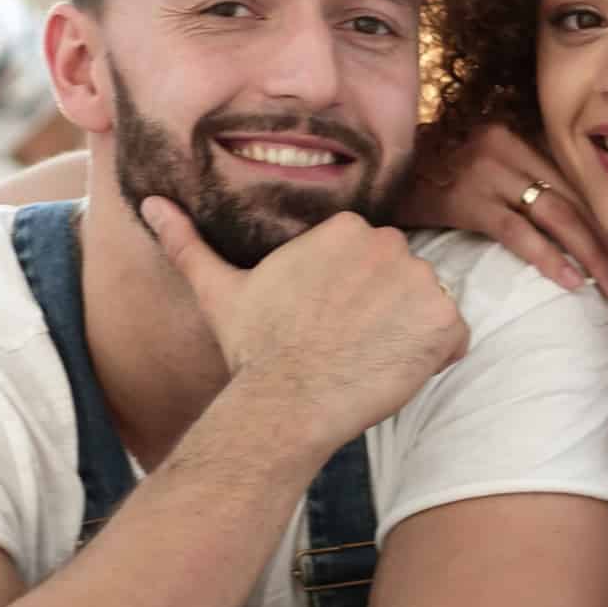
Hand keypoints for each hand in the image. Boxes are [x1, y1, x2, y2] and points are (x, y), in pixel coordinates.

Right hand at [142, 198, 469, 449]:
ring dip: (410, 335)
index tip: (328, 323)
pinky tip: (395, 372)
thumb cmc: (254, 349)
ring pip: (429, 308)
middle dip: (386, 312)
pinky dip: (437, 359)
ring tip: (367, 360)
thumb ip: (188, 242)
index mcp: (346, 228)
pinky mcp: (444, 322)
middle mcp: (389, 244)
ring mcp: (420, 282)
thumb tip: (151, 205)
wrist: (284, 402)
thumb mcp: (219, 289)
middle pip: (405, 279)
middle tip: (346, 345)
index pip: (373, 260)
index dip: (356, 297)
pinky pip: (456, 338)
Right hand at [398, 123, 607, 302]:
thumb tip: (569, 232)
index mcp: (517, 139)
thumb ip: (518, 187)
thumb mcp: (480, 173)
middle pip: (573, 202)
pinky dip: (547, 257)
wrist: (375, 175)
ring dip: (591, 257)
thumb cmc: (430, 182)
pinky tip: (571, 282)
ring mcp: (487, 170)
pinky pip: (517, 230)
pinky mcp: (466, 196)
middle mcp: (507, 147)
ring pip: (555, 216)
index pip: (576, 188)